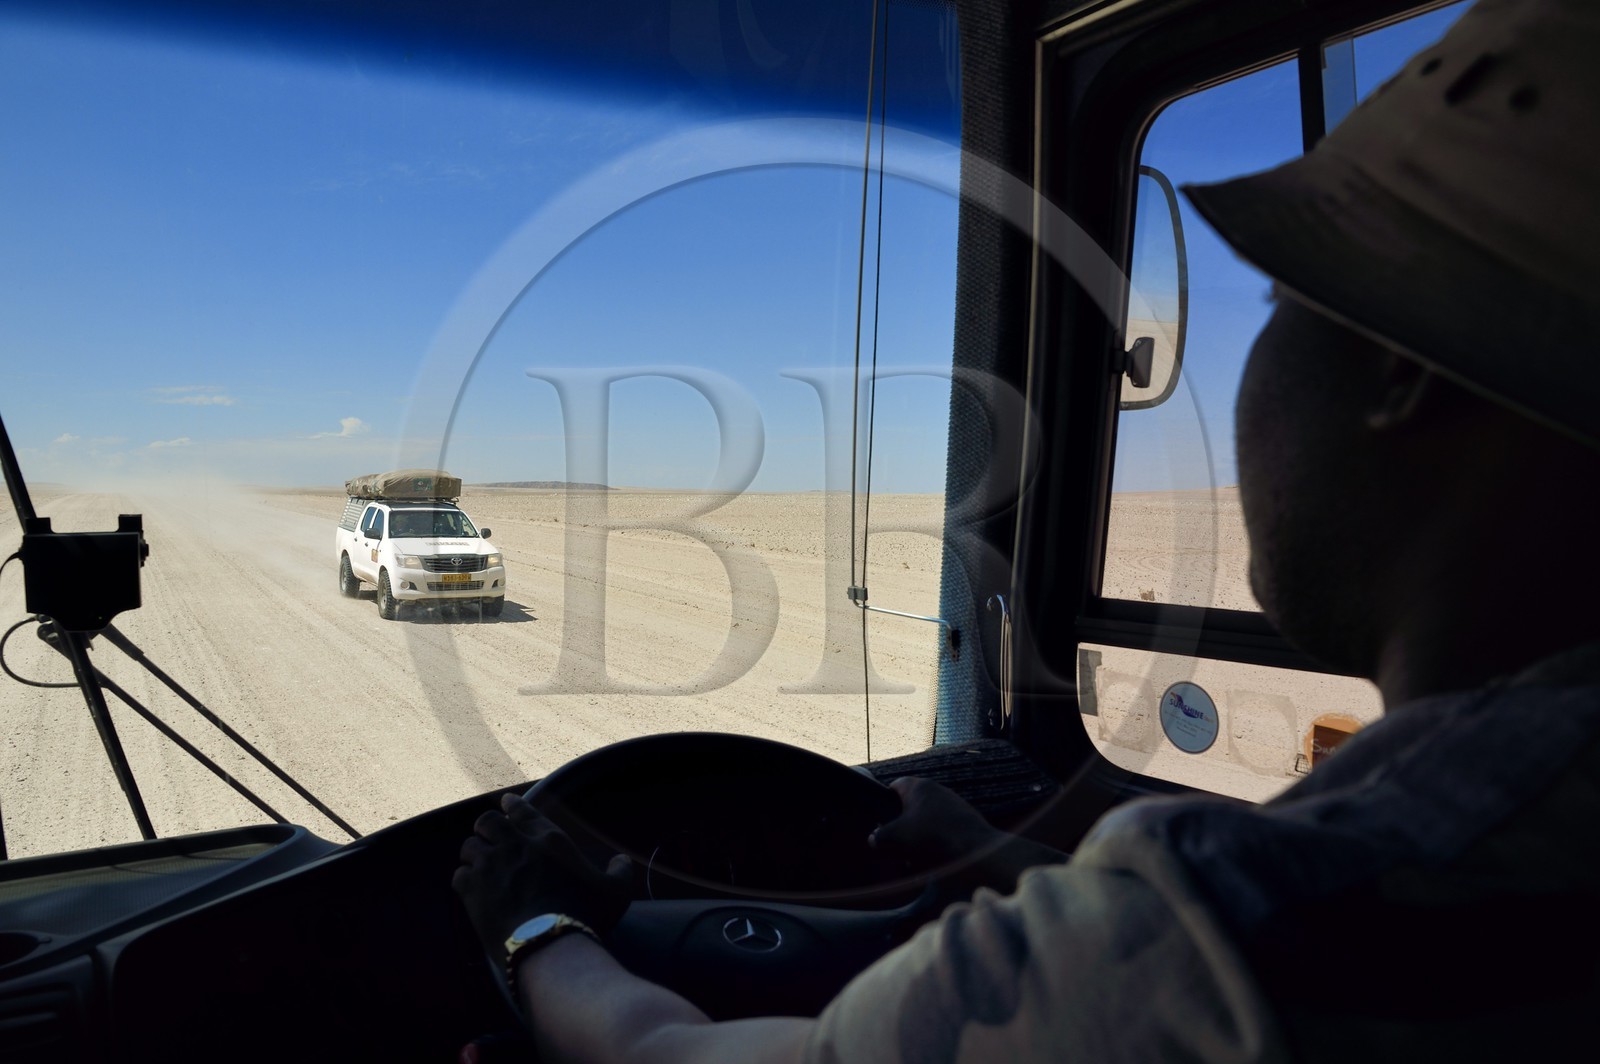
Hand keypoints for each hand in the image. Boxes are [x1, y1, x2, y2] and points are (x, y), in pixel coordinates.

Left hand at [452, 793, 632, 957]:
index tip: (506, 803)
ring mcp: (490, 868)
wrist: (549, 944)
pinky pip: (459, 875)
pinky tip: (470, 886)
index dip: (511, 805)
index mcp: (548, 840)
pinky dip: (464, 878)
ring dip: (474, 853)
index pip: (522, 810)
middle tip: (490, 836)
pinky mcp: (472, 892)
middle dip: (487, 827)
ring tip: (479, 863)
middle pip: (486, 822)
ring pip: (469, 847)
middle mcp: (515, 847)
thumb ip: (619, 872)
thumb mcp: (615, 891)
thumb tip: (622, 860)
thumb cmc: (584, 914)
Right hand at [869, 777, 1004, 869]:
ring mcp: (953, 803)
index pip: (895, 786)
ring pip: (927, 816)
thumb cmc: (931, 836)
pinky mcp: (965, 818)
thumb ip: (880, 836)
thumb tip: (874, 839)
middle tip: (897, 840)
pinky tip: (934, 856)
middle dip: (903, 822)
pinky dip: (936, 839)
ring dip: (919, 833)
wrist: (974, 848)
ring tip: (915, 854)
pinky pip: (943, 826)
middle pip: (911, 803)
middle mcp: (936, 789)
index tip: (882, 819)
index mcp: (918, 786)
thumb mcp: (897, 838)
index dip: (885, 801)